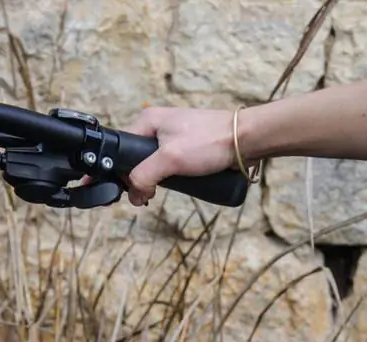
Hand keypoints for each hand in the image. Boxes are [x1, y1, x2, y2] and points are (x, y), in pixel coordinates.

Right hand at [123, 107, 237, 205]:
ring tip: (156, 194)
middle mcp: (158, 125)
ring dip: (153, 180)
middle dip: (138, 179)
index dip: (122, 172)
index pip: (122, 148)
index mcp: (148, 120)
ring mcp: (173, 136)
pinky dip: (166, 177)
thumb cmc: (209, 142)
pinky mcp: (186, 147)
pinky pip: (168, 165)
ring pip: (152, 163)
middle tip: (146, 196)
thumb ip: (144, 175)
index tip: (129, 189)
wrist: (244, 141)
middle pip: (136, 158)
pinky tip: (171, 186)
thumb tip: (134, 193)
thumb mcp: (169, 158)